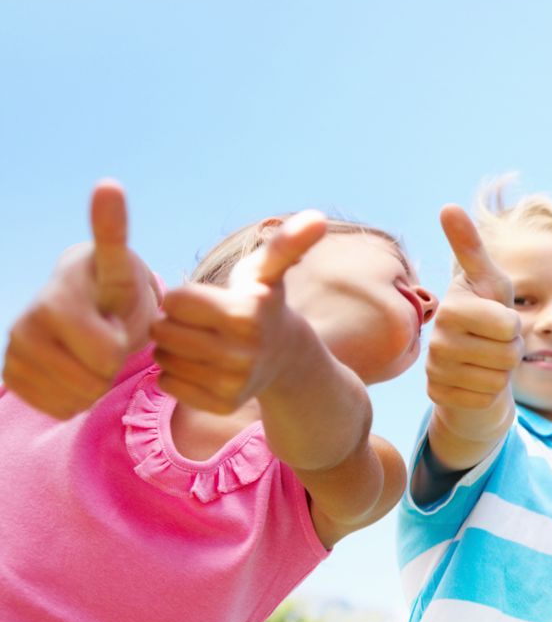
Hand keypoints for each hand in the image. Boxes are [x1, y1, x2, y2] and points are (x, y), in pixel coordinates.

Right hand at [4, 181, 155, 417]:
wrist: (82, 308)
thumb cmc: (109, 289)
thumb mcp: (120, 266)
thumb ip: (112, 233)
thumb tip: (109, 184)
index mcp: (55, 302)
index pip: (105, 354)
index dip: (120, 345)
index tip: (110, 319)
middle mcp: (25, 327)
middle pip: (92, 381)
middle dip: (108, 365)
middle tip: (104, 338)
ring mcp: (13, 353)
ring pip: (75, 398)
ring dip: (92, 382)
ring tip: (89, 352)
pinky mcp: (12, 376)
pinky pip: (57, 408)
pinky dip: (73, 397)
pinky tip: (71, 368)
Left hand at [153, 211, 328, 411]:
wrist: (289, 360)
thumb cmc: (265, 305)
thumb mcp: (269, 272)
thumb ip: (285, 243)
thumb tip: (318, 217)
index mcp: (245, 314)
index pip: (174, 300)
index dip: (183, 297)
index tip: (206, 302)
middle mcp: (241, 352)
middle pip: (164, 330)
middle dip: (173, 322)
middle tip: (198, 323)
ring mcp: (232, 383)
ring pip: (164, 357)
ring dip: (172, 348)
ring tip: (199, 342)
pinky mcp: (221, 404)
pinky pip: (169, 383)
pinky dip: (176, 373)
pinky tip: (200, 366)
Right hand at [425, 206, 520, 415]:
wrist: (472, 365)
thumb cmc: (487, 317)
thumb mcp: (490, 283)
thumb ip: (472, 248)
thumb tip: (448, 206)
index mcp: (451, 307)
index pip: (509, 324)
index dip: (514, 325)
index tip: (498, 320)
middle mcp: (436, 339)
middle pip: (508, 354)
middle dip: (511, 351)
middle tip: (494, 343)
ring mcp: (435, 370)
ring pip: (498, 380)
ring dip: (501, 373)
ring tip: (486, 360)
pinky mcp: (438, 396)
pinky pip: (487, 400)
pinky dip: (489, 394)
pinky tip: (476, 381)